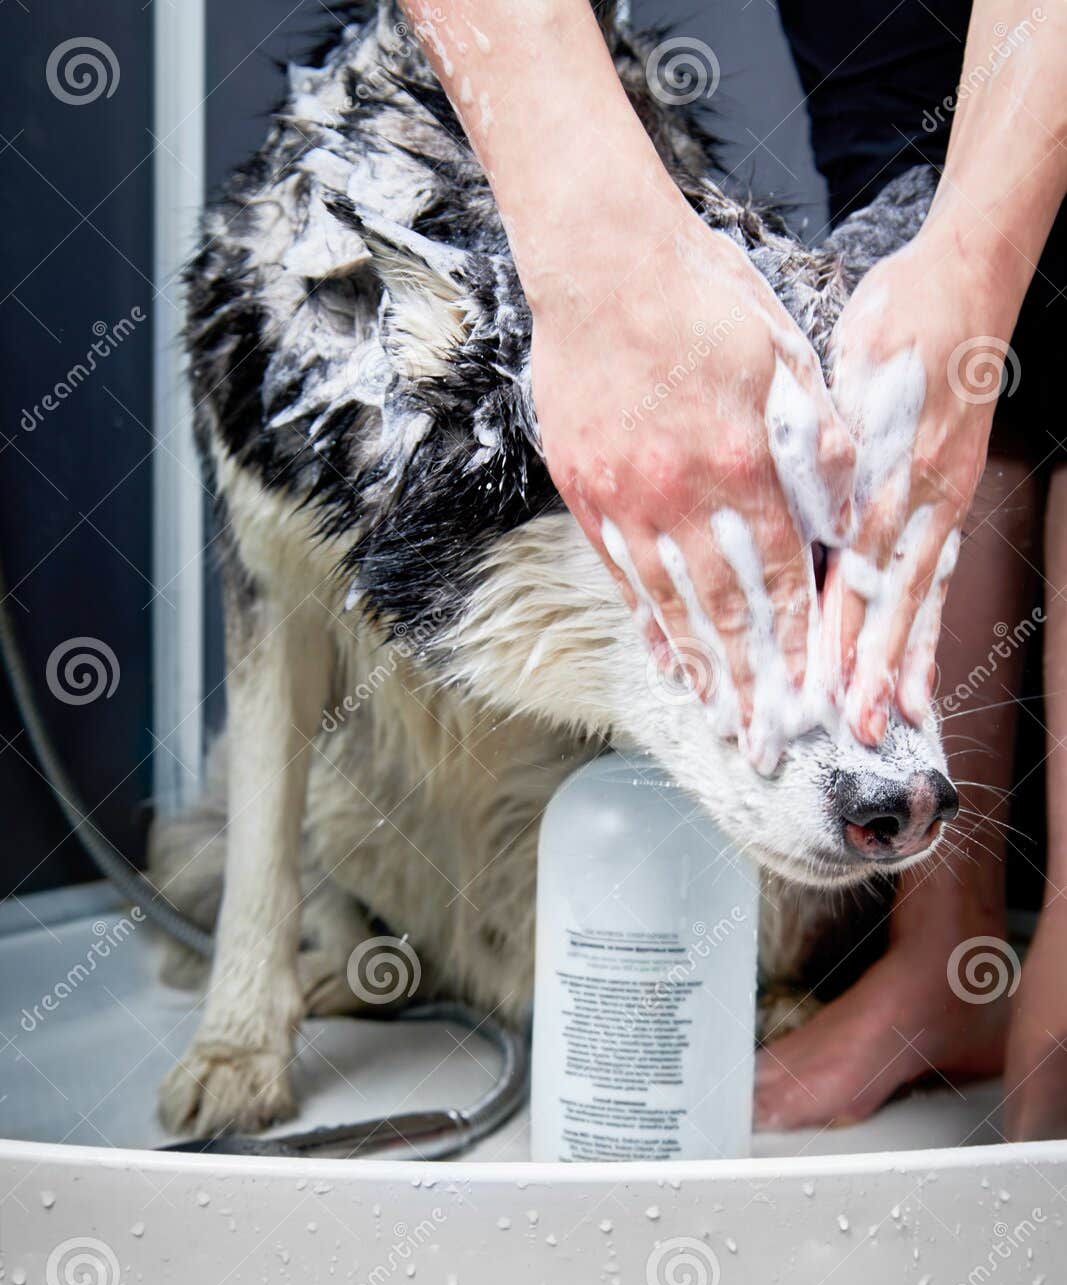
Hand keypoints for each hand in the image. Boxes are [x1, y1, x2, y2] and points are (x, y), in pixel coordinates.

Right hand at [529, 198, 854, 772]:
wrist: (599, 262)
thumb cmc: (700, 300)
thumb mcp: (784, 354)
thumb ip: (817, 440)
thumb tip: (842, 514)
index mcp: (742, 463)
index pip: (779, 578)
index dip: (797, 646)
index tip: (810, 699)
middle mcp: (681, 496)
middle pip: (724, 610)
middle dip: (750, 685)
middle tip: (766, 743)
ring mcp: (626, 499)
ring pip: (670, 603)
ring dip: (699, 669)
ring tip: (718, 719)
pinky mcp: (586, 491)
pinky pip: (620, 574)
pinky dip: (645, 622)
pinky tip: (663, 659)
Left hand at [825, 228, 1009, 742]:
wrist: (966, 278)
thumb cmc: (897, 316)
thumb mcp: (849, 365)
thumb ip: (830, 442)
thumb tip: (806, 509)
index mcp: (892, 464)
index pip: (859, 563)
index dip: (841, 624)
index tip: (819, 678)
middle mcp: (923, 491)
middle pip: (893, 593)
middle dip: (873, 665)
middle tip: (855, 727)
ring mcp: (943, 497)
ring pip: (921, 593)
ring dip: (906, 660)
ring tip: (896, 720)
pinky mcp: (951, 496)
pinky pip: (937, 574)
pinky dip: (926, 626)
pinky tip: (918, 671)